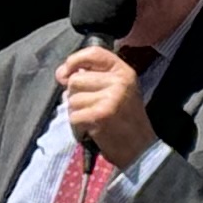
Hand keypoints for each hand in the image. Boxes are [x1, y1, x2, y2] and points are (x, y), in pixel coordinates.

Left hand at [55, 41, 157, 166]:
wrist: (141, 149)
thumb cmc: (124, 121)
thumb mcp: (116, 91)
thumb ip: (91, 78)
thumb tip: (61, 74)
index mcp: (123, 72)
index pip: (93, 53)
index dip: (74, 60)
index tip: (66, 72)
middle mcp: (119, 82)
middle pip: (75, 79)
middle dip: (76, 96)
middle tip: (92, 109)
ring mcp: (111, 98)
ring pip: (72, 100)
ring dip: (77, 114)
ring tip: (95, 121)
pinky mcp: (101, 115)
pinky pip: (73, 117)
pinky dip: (77, 128)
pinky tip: (91, 131)